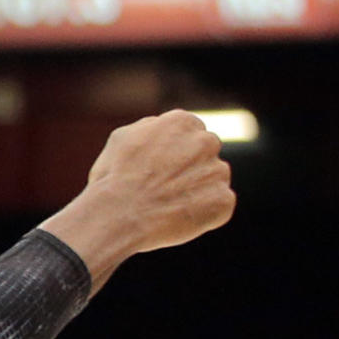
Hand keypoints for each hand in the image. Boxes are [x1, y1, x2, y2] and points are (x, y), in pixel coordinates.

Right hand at [42, 110, 237, 281]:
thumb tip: (161, 128)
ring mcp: (218, 172)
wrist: (120, 216)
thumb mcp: (122, 138)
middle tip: (167, 185)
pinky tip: (178, 216)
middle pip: (206, 151)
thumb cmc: (114, 178)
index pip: (190, 131)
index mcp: (182, 122)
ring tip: (169, 203)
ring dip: (199, 188)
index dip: (175, 149)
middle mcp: (206, 142)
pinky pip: (218, 205)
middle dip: (192, 165)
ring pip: (214, 178)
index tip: (161, 165)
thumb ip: (151, 129)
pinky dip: (204, 212)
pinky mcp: (224, 200)